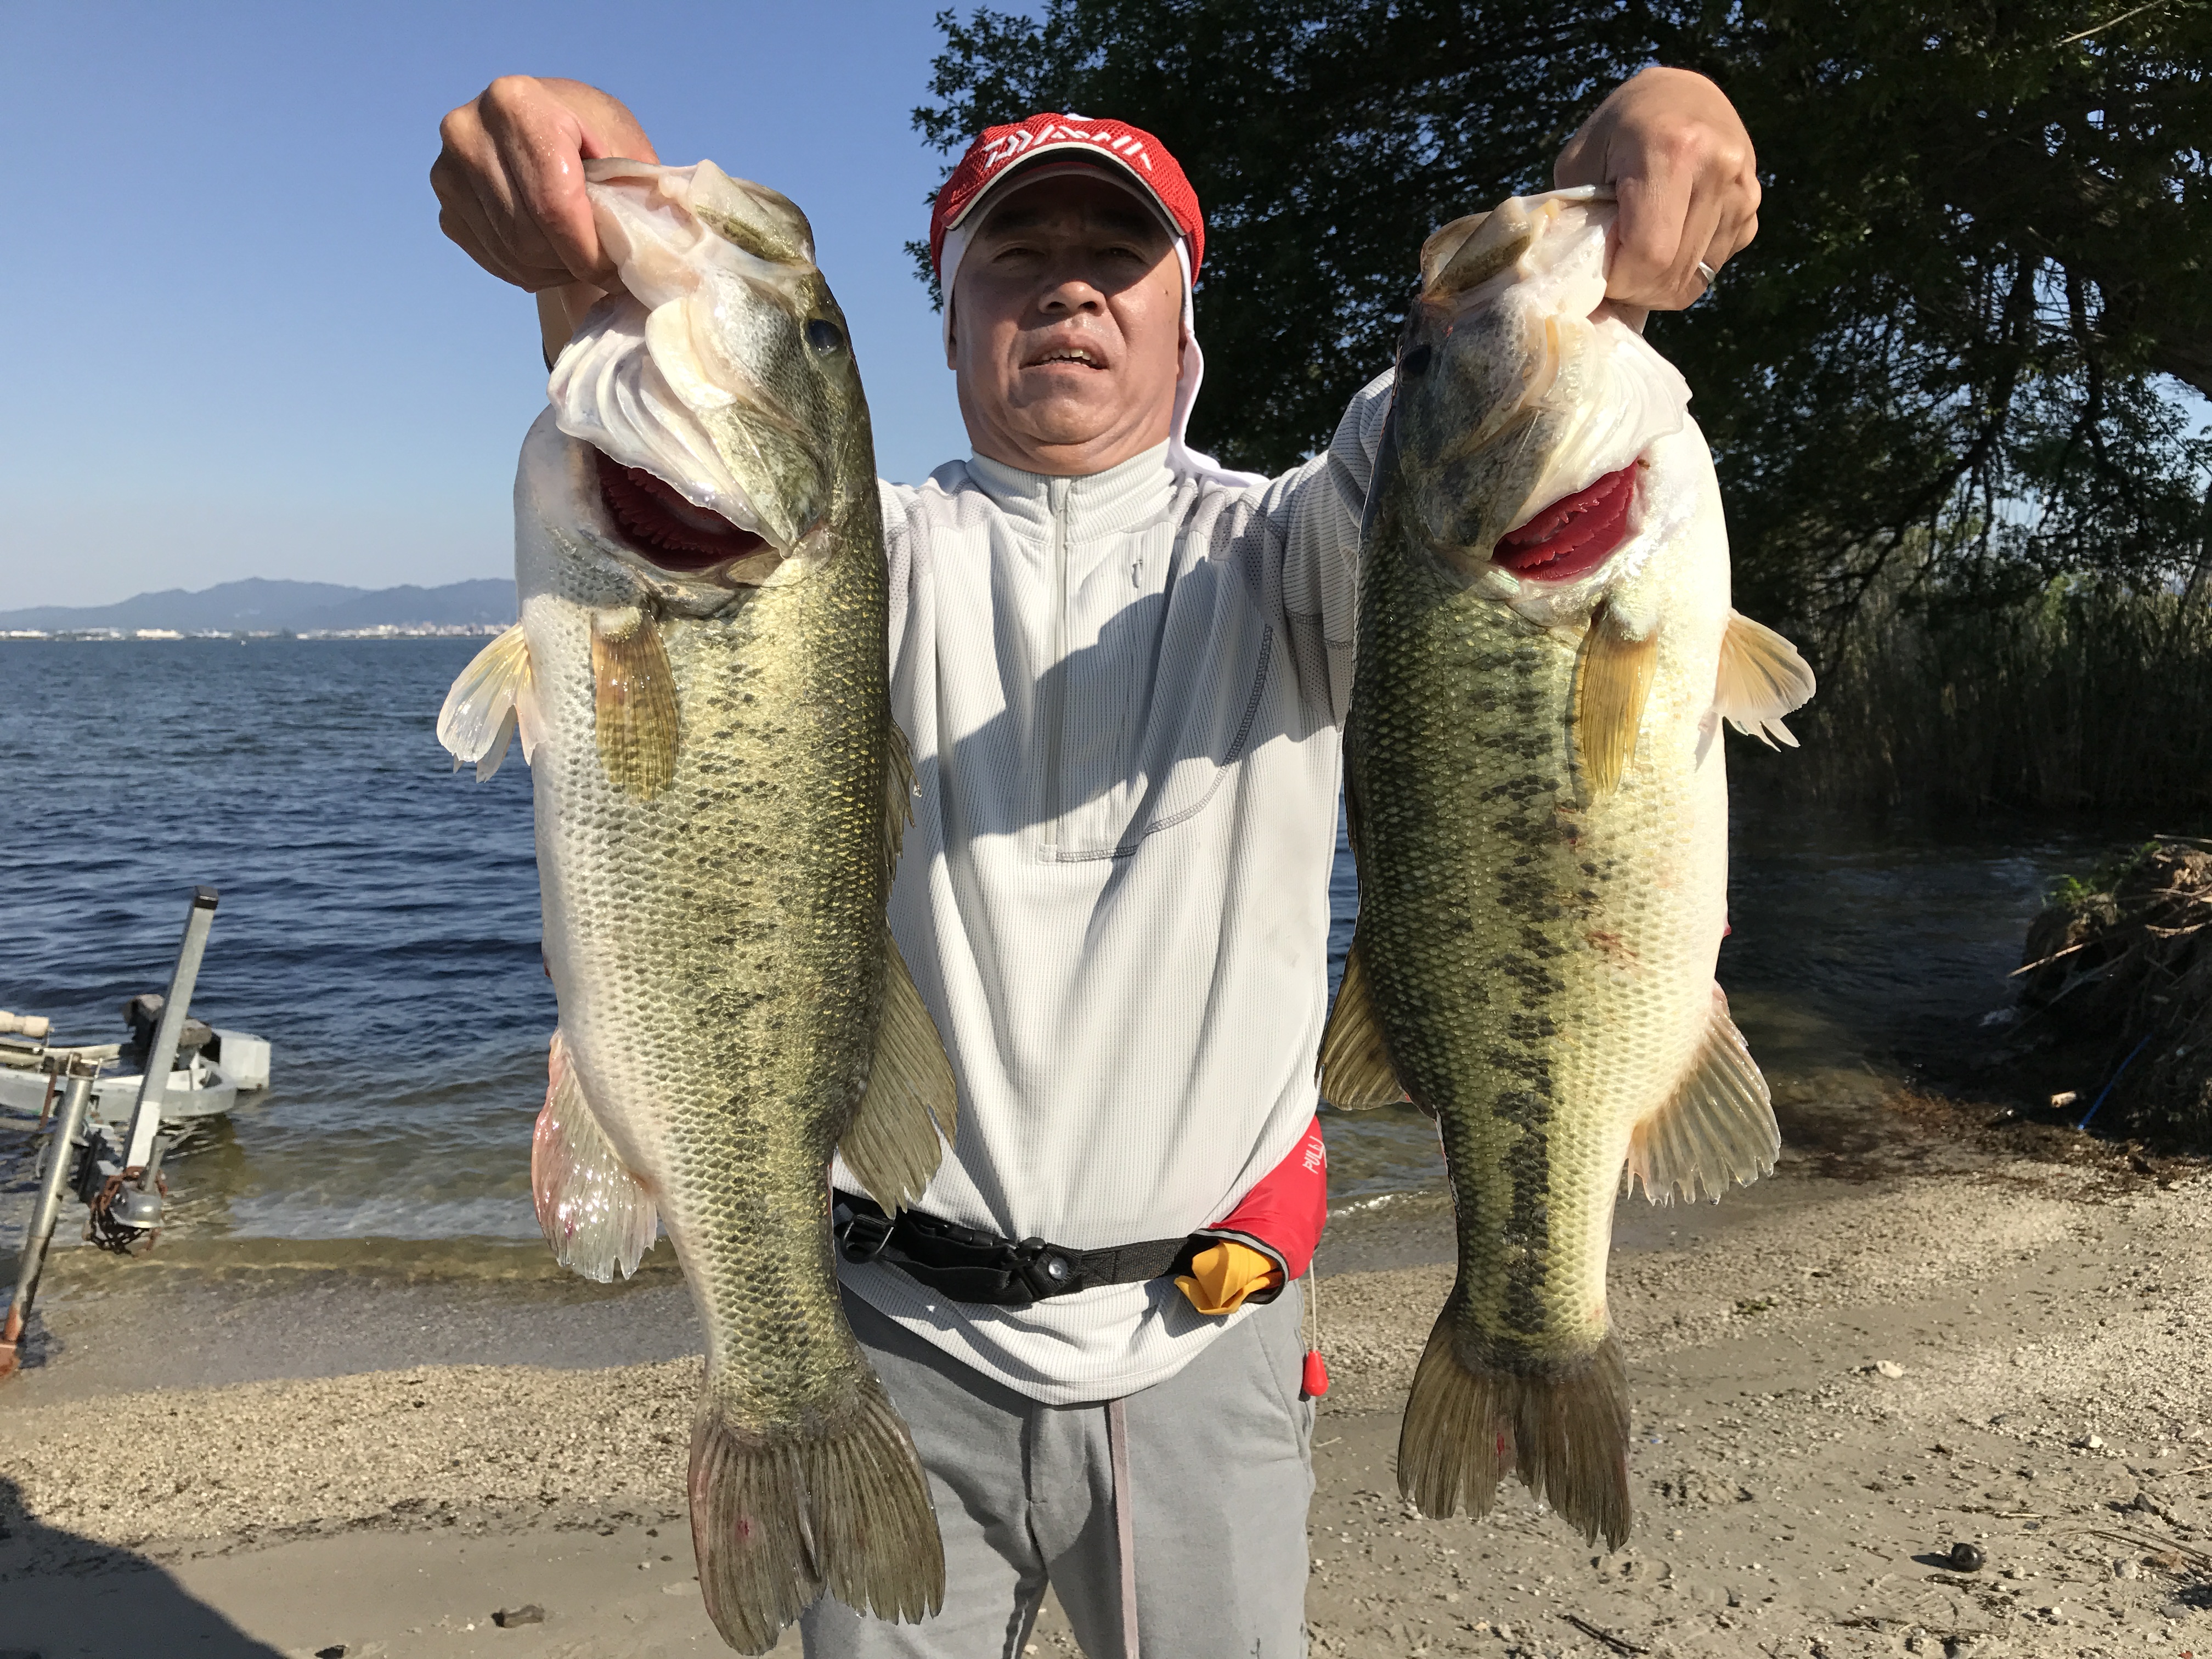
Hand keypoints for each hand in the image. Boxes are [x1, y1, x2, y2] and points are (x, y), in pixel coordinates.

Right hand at [432, 77, 657, 358]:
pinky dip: (530, 270)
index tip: (619, 270)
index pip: (553, 205)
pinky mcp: (445, 205)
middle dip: (575, 263)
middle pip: (528, 236)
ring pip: (511, 255)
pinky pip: (493, 260)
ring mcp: (447, 170)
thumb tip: (655, 254)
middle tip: (607, 266)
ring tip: (581, 256)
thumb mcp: (625, 146)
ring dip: (555, 270)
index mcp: (516, 102)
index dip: (590, 252)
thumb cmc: (594, 135)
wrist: (547, 123)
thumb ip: (636, 192)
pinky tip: (553, 253)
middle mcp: (468, 131)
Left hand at [1554, 66, 1759, 322]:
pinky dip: (1682, 270)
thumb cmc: (1618, 128)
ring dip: (1659, 284)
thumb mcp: (1581, 162)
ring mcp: (1743, 190)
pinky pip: (1712, 267)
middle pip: (1674, 273)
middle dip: (1636, 289)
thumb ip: (1578, 219)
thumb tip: (1585, 281)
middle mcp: (1717, 168)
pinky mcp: (1752, 209)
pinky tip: (1667, 239)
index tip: (1599, 273)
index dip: (1620, 281)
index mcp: (1672, 151)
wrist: (1681, 94)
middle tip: (1613, 272)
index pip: (1650, 253)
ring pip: (1695, 278)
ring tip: (1636, 254)